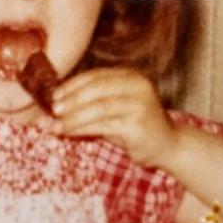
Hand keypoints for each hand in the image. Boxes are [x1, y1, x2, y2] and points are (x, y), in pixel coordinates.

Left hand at [53, 67, 174, 167]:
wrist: (168, 145)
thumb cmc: (136, 126)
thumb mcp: (115, 108)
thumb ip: (93, 102)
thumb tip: (59, 104)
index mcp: (131, 76)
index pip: (96, 76)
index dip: (72, 85)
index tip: (54, 95)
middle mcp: (138, 85)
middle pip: (96, 89)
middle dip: (71, 100)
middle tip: (54, 110)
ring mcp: (140, 104)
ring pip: (98, 108)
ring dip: (73, 117)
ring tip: (58, 126)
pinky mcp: (138, 124)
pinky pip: (103, 125)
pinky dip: (82, 128)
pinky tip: (70, 132)